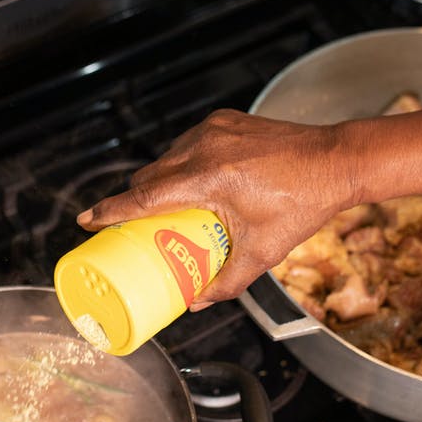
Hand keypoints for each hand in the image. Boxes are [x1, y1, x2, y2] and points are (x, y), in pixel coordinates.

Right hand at [77, 109, 353, 309]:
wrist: (335, 161)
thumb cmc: (302, 205)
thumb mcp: (262, 252)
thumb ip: (226, 282)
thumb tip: (195, 302)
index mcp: (208, 178)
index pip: (144, 197)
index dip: (110, 210)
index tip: (86, 220)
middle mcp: (204, 147)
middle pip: (150, 176)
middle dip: (136, 199)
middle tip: (135, 226)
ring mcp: (213, 129)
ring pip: (168, 157)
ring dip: (161, 180)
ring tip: (169, 207)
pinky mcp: (224, 120)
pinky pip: (189, 143)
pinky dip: (184, 162)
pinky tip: (196, 181)